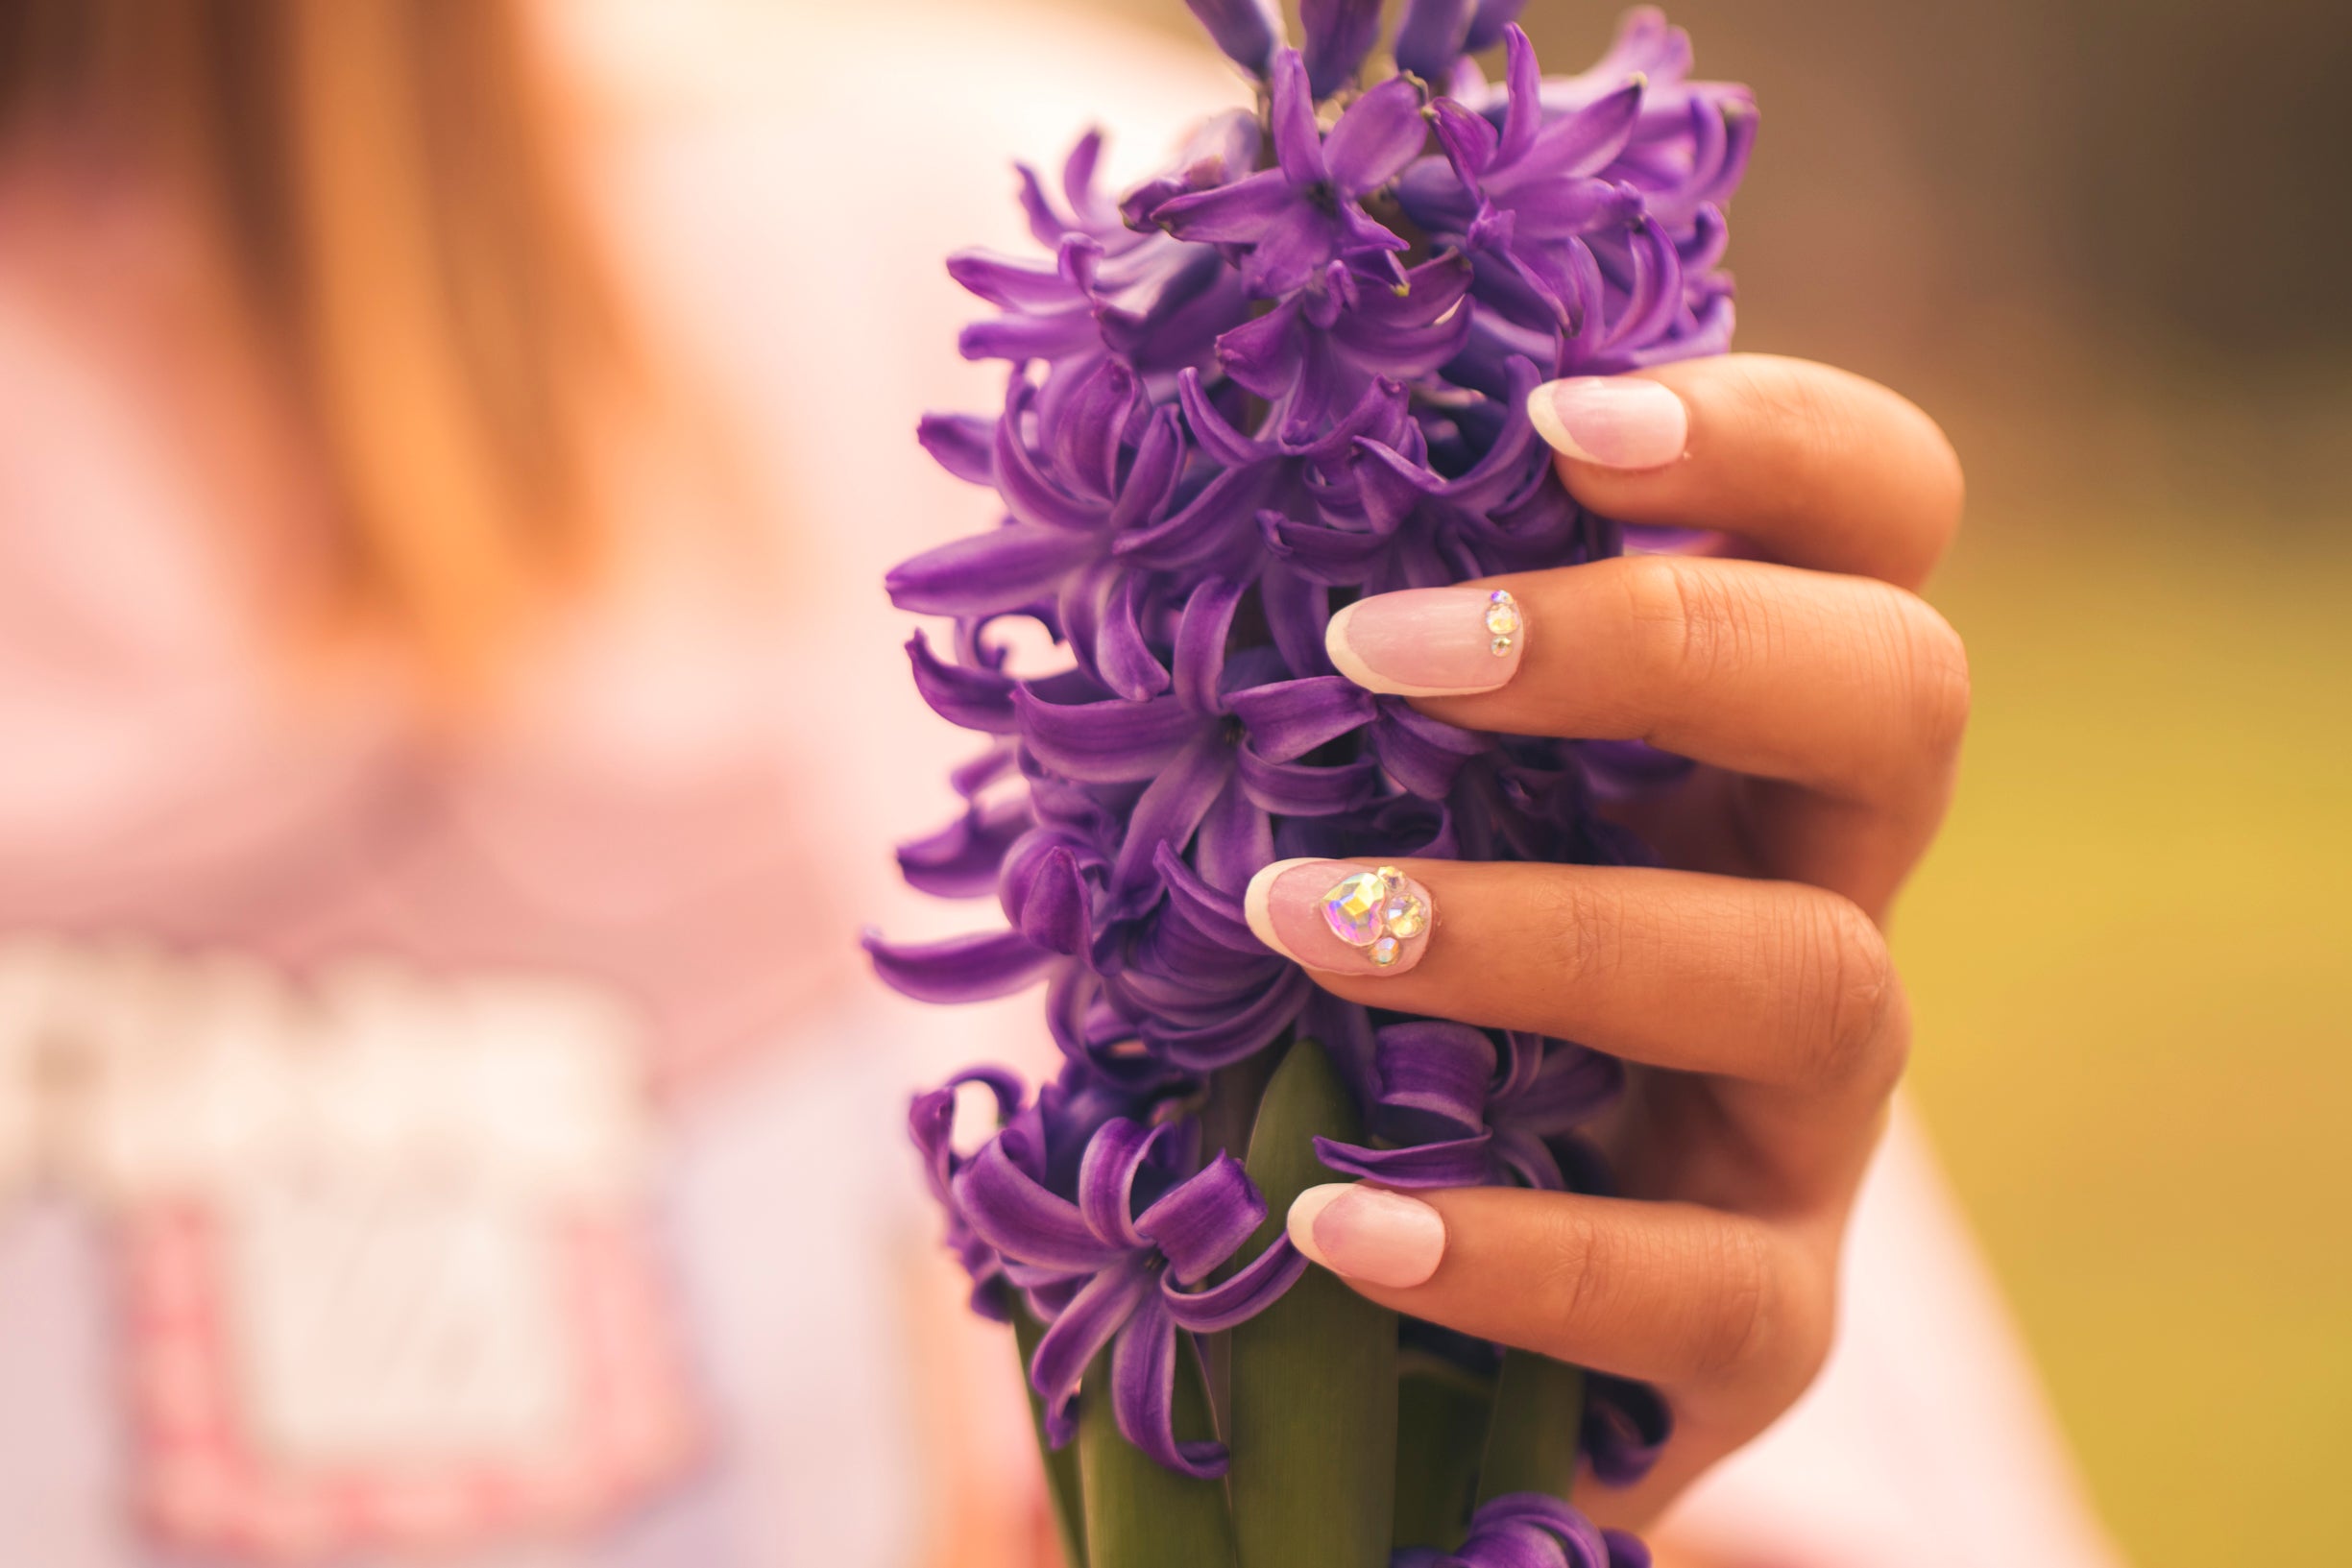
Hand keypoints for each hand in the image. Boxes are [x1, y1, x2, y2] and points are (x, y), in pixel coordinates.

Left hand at [1241, 354, 1966, 1522]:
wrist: (1404, 1325)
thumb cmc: (1354, 1006)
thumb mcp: (1357, 811)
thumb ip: (1320, 673)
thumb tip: (1149, 470)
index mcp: (1734, 728)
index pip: (1875, 516)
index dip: (1769, 439)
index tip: (1554, 421)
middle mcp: (1819, 886)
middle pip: (1901, 694)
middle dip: (1663, 638)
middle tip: (1389, 648)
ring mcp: (1812, 1110)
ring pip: (1804, 973)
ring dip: (1540, 928)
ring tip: (1301, 920)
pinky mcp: (1767, 1315)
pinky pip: (1704, 1285)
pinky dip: (1519, 1250)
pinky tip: (1336, 1218)